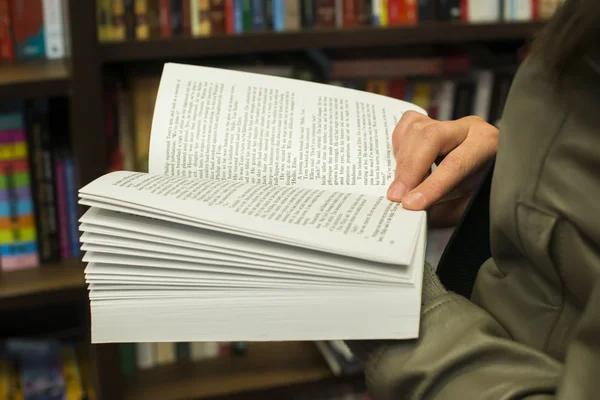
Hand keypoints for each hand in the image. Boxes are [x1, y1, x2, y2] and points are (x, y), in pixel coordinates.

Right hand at [388, 111, 498, 227]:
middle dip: (410, 169)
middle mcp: (467, 127)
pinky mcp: (428, 120)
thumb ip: (442, 209)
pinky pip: (406, 124)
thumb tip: (412, 211)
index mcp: (486, 144)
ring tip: (401, 185)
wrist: (480, 175)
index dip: (431, 185)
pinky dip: (399, 145)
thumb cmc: (476, 191)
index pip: (456, 163)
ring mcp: (445, 121)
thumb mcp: (466, 206)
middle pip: (431, 137)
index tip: (410, 203)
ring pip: (416, 129)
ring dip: (402, 160)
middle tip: (396, 196)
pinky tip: (402, 164)